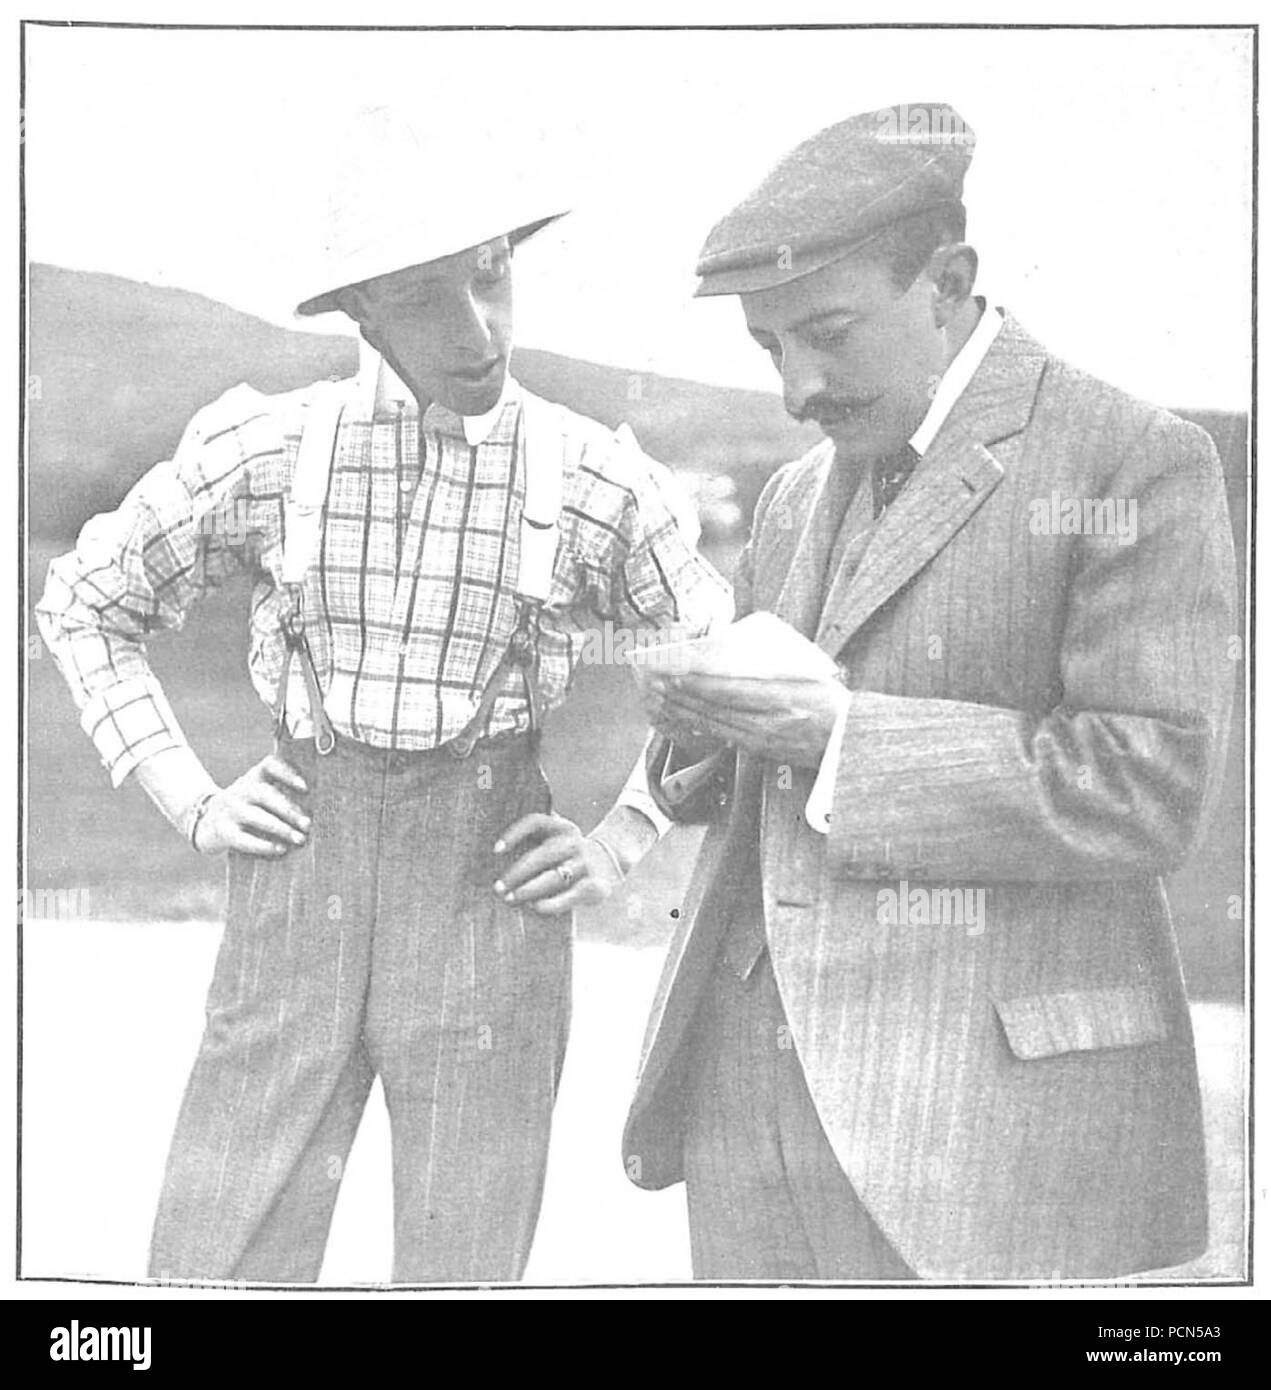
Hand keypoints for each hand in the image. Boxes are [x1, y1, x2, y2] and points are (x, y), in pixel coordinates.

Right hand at [192, 754, 311, 855]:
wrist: (204, 821)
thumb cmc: (245, 808)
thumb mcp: (257, 794)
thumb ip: (280, 795)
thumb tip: (313, 813)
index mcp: (253, 776)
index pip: (269, 764)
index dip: (287, 773)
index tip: (305, 787)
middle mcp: (240, 789)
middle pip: (264, 793)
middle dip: (288, 809)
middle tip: (307, 824)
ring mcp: (229, 810)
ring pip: (256, 816)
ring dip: (281, 828)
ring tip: (299, 838)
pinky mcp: (223, 831)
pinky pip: (244, 839)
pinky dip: (264, 845)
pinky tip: (280, 849)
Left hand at [493, 812, 624, 915]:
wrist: (610, 862)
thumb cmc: (566, 854)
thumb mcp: (554, 839)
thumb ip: (531, 841)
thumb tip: (493, 857)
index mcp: (561, 827)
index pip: (535, 822)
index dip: (515, 834)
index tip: (496, 851)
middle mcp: (574, 842)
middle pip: (541, 855)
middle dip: (517, 873)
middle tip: (498, 888)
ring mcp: (585, 864)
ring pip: (554, 877)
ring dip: (529, 890)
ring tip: (510, 899)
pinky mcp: (595, 886)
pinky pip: (571, 895)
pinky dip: (552, 904)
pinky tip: (536, 907)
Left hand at [647, 671, 848, 768]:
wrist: (849, 740)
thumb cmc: (831, 700)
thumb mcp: (805, 675)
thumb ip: (769, 668)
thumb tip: (730, 655)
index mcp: (783, 697)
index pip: (730, 690)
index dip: (699, 683)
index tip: (675, 672)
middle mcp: (769, 722)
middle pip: (716, 708)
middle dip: (682, 695)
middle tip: (655, 681)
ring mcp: (763, 739)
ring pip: (715, 723)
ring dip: (685, 710)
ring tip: (661, 696)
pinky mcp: (761, 750)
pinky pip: (724, 736)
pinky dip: (701, 725)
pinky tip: (685, 716)